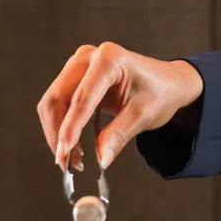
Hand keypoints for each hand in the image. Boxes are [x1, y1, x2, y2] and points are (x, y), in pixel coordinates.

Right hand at [36, 43, 203, 170]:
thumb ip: (119, 136)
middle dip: (58, 133)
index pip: (82, 98)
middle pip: (58, 98)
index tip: (64, 154)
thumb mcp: (144, 115)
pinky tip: (73, 147)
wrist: (167, 83)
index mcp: (109, 58)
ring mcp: (78, 65)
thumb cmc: (160, 93)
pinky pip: (58, 104)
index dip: (70, 128)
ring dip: (57, 133)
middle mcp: (88, 56)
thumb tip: (100, 159)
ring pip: (53, 103)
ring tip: (71, 160)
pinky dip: (61, 128)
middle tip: (66, 164)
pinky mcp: (74, 77)